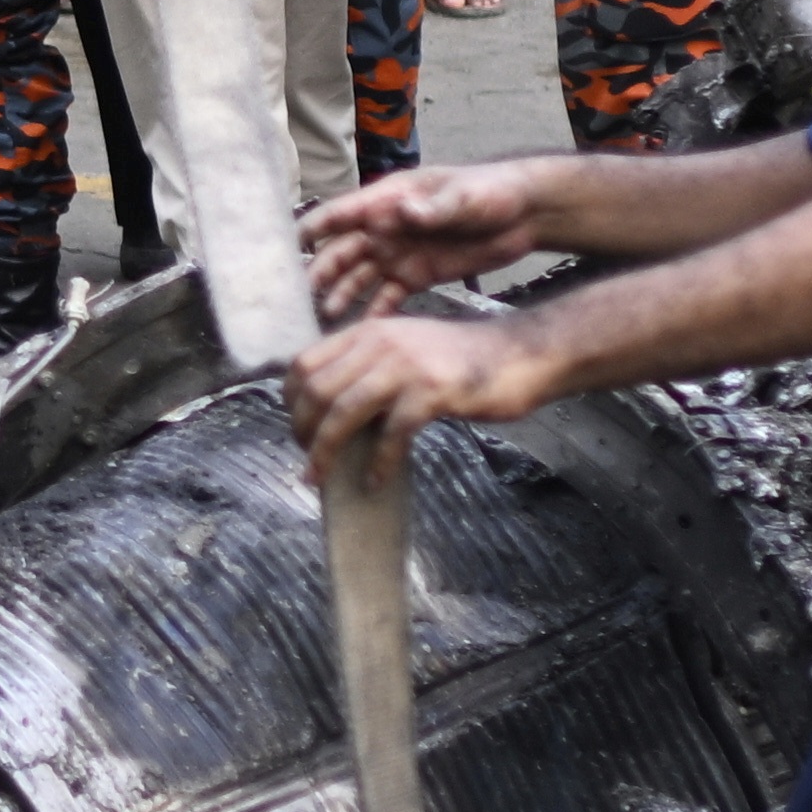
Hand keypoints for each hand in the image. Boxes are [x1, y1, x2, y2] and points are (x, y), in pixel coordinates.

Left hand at [292, 303, 541, 474]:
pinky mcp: (434, 391)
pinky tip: (376, 480)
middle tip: (307, 460)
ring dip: (326, 450)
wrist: (521, 354)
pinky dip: (380, 461)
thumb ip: (369, 366)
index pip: (306, 363)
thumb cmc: (463, 360)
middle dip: (303, 429)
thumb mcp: (406, 348)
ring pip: (345, 410)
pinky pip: (392, 432)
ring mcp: (407, 366)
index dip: (291, 400)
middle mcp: (381, 343)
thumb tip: (331, 407)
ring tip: (321, 477)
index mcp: (369, 332)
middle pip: (318, 389)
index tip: (297, 427)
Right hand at [302, 158, 548, 318]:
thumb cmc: (492, 192)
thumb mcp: (465, 196)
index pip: (342, 214)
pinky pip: (387, 297)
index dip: (315, 229)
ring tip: (324, 317)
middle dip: (320, 271)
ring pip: (358, 278)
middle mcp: (385, 229)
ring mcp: (398, 254)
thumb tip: (404, 213)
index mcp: (389, 201)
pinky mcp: (416, 276)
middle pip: (342, 251)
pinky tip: (361, 332)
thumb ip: (435, 207)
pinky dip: (373, 313)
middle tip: (303, 295)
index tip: (290, 246)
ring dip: (340, 295)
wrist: (525, 214)